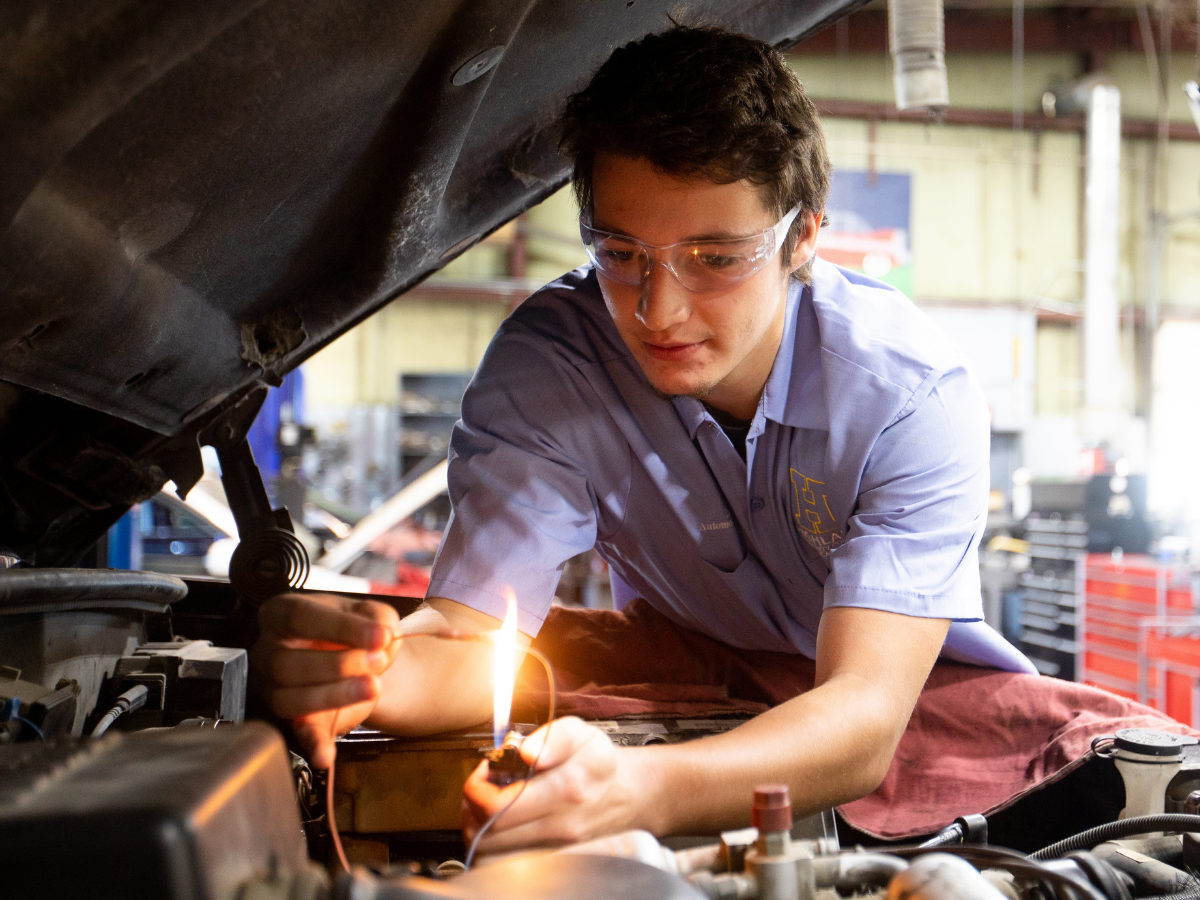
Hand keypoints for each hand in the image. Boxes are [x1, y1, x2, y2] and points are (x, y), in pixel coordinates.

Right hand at [253, 592, 400, 768]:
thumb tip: (383, 635)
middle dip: (338, 664)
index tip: (379, 636)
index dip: (341, 627)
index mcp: (283, 613)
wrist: (365, 657)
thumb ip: (379, 619)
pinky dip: (314, 745)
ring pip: (290, 699)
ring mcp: (277, 687)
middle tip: (377, 660)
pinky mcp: (294, 719)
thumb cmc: (357, 630)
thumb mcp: (371, 614)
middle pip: (287, 662)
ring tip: (372, 687)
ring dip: (335, 695)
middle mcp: (270, 651)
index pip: (300, 617)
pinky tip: (326, 754)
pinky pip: (298, 733)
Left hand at [461, 717, 657, 852]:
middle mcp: (562, 824)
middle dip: (473, 810)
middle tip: (481, 789)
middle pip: (490, 835)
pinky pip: (509, 864)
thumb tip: (527, 752)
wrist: (626, 794)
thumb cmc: (597, 763)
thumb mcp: (580, 733)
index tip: (483, 773)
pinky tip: (501, 826)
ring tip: (487, 807)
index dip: (477, 790)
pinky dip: (496, 846)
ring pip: (494, 855)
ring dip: (480, 831)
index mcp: (566, 788)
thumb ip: (552, 737)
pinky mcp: (556, 862)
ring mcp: (559, 849)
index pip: (499, 807)